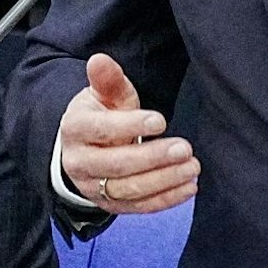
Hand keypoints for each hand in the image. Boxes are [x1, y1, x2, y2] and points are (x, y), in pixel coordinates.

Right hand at [58, 54, 197, 214]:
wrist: (84, 149)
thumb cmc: (100, 116)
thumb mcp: (103, 95)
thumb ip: (107, 79)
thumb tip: (99, 59)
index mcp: (75, 129)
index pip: (100, 129)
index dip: (131, 125)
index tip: (161, 121)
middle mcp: (78, 162)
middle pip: (116, 164)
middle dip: (153, 158)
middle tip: (185, 148)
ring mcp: (93, 188)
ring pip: (129, 189)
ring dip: (164, 180)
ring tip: (192, 168)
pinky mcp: (110, 205)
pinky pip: (139, 207)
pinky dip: (166, 200)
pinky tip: (189, 187)